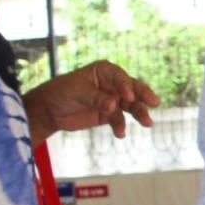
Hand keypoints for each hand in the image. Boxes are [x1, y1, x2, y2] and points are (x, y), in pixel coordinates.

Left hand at [24, 60, 159, 143]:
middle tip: (154, 103)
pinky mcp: (108, 115)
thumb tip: (114, 106)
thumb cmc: (61, 93)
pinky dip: (121, 126)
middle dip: (143, 96)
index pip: (120, 77)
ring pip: (130, 106)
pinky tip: (120, 134)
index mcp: (104, 71)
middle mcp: (112, 84)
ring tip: (147, 123)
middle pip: (132, 90)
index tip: (129, 98)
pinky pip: (119, 120)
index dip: (126, 86)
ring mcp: (112, 100)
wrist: (49, 111)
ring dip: (139, 114)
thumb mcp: (78, 92)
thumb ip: (97, 98)